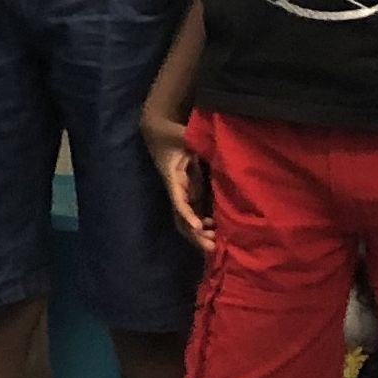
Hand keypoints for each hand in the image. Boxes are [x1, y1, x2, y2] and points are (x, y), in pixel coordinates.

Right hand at [144, 108, 212, 251]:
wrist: (159, 131)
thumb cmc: (171, 133)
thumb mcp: (183, 135)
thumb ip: (195, 140)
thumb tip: (215, 146)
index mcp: (172, 177)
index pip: (178, 200)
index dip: (187, 214)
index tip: (199, 227)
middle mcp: (176, 190)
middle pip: (181, 218)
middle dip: (195, 234)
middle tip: (212, 245)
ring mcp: (183, 193)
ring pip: (187, 221)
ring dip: (200, 234)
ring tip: (217, 243)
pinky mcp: (190, 192)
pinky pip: (195, 214)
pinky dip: (204, 226)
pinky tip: (217, 231)